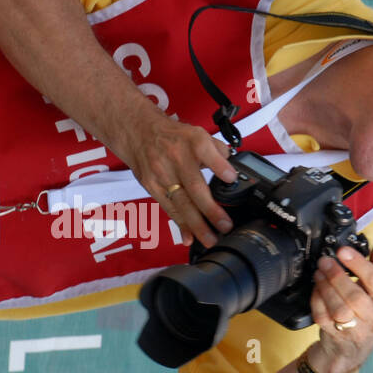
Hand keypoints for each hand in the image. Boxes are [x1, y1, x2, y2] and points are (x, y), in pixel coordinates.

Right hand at [117, 105, 238, 247]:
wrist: (138, 132)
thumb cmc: (172, 136)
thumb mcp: (197, 133)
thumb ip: (218, 150)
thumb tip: (234, 169)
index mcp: (191, 140)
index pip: (206, 152)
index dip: (220, 166)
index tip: (231, 179)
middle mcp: (176, 157)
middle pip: (194, 186)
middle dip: (211, 209)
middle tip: (225, 225)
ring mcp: (162, 173)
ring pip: (181, 203)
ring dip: (197, 224)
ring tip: (210, 239)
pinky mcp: (152, 186)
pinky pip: (169, 208)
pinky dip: (180, 224)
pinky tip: (189, 237)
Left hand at [306, 238, 372, 372]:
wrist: (353, 349)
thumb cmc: (368, 314)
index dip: (358, 263)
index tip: (343, 251)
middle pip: (355, 296)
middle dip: (337, 276)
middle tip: (325, 261)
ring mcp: (357, 332)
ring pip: (339, 309)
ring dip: (325, 288)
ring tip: (319, 273)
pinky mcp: (338, 337)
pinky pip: (323, 316)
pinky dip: (317, 300)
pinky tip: (316, 289)